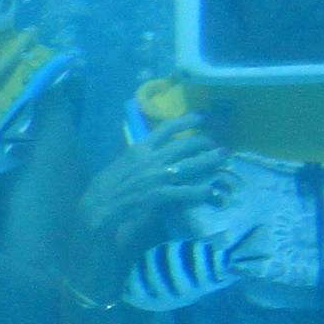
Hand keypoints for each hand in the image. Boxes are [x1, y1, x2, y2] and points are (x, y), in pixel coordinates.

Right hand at [74, 123, 222, 252]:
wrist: (98, 206)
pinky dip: (201, 190)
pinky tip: (211, 191)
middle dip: (205, 144)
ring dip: (211, 161)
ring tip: (224, 159)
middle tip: (217, 146)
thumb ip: (138, 155)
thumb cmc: (105, 185)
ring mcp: (158, 176)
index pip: (167, 128)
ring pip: (192, 165)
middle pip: (186, 145)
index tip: (202, 117)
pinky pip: (187, 191)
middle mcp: (152, 158)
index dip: (187, 121)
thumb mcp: (121, 161)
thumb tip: (150, 149)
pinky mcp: (161, 194)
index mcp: (140, 147)